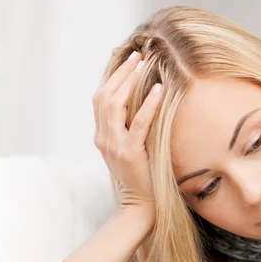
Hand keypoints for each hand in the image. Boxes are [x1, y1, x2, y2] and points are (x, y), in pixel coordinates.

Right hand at [92, 51, 162, 218]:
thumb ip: (129, 131)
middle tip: (137, 55)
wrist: (140, 206)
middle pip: (105, 96)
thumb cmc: (141, 178)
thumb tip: (143, 107)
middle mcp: (103, 137)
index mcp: (101, 135)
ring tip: (145, 64)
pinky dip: (148, 104)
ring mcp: (113, 145)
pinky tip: (159, 90)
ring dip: (130, 81)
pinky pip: (138, 123)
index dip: (112, 77)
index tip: (127, 60)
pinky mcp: (129, 153)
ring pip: (115, 105)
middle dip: (120, 72)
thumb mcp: (130, 150)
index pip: (101, 99)